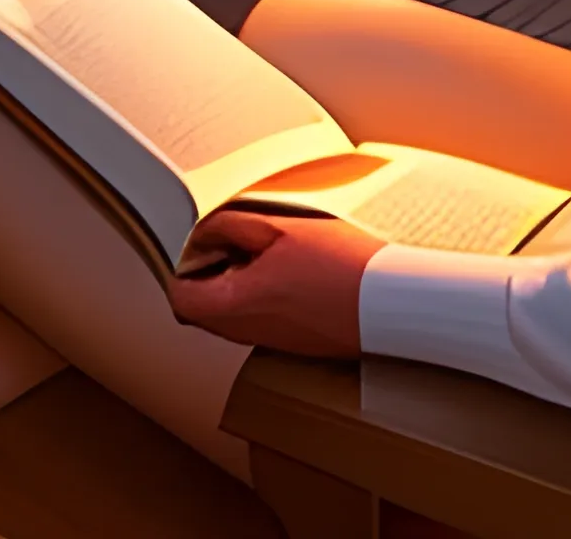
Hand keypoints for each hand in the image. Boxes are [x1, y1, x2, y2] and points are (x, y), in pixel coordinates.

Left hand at [166, 210, 379, 356]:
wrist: (389, 304)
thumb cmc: (339, 264)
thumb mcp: (281, 228)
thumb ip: (233, 228)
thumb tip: (202, 233)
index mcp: (236, 305)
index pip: (181, 300)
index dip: (180, 269)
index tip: (195, 242)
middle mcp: (247, 332)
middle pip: (203, 309)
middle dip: (207, 272)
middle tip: (229, 238)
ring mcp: (271, 341)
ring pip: (230, 315)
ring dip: (234, 282)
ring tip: (262, 248)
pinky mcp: (292, 342)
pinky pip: (258, 320)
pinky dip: (259, 294)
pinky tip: (287, 268)